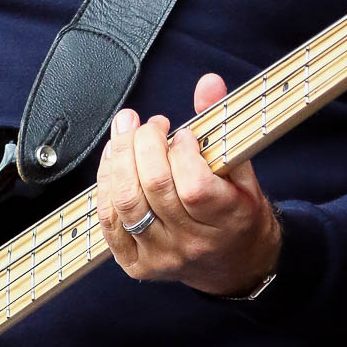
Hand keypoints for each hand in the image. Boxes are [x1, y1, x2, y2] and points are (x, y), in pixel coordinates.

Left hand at [96, 73, 282, 295]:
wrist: (235, 264)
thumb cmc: (238, 212)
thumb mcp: (241, 168)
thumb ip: (220, 123)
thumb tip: (208, 82)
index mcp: (228, 220)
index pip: (194, 186)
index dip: (181, 153)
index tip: (183, 136)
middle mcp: (192, 243)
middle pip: (153, 188)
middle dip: (143, 143)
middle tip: (149, 125)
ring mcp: (161, 257)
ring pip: (126, 203)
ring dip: (119, 159)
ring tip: (127, 133)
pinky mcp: (136, 264)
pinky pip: (109, 221)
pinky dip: (105, 185)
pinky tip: (114, 162)